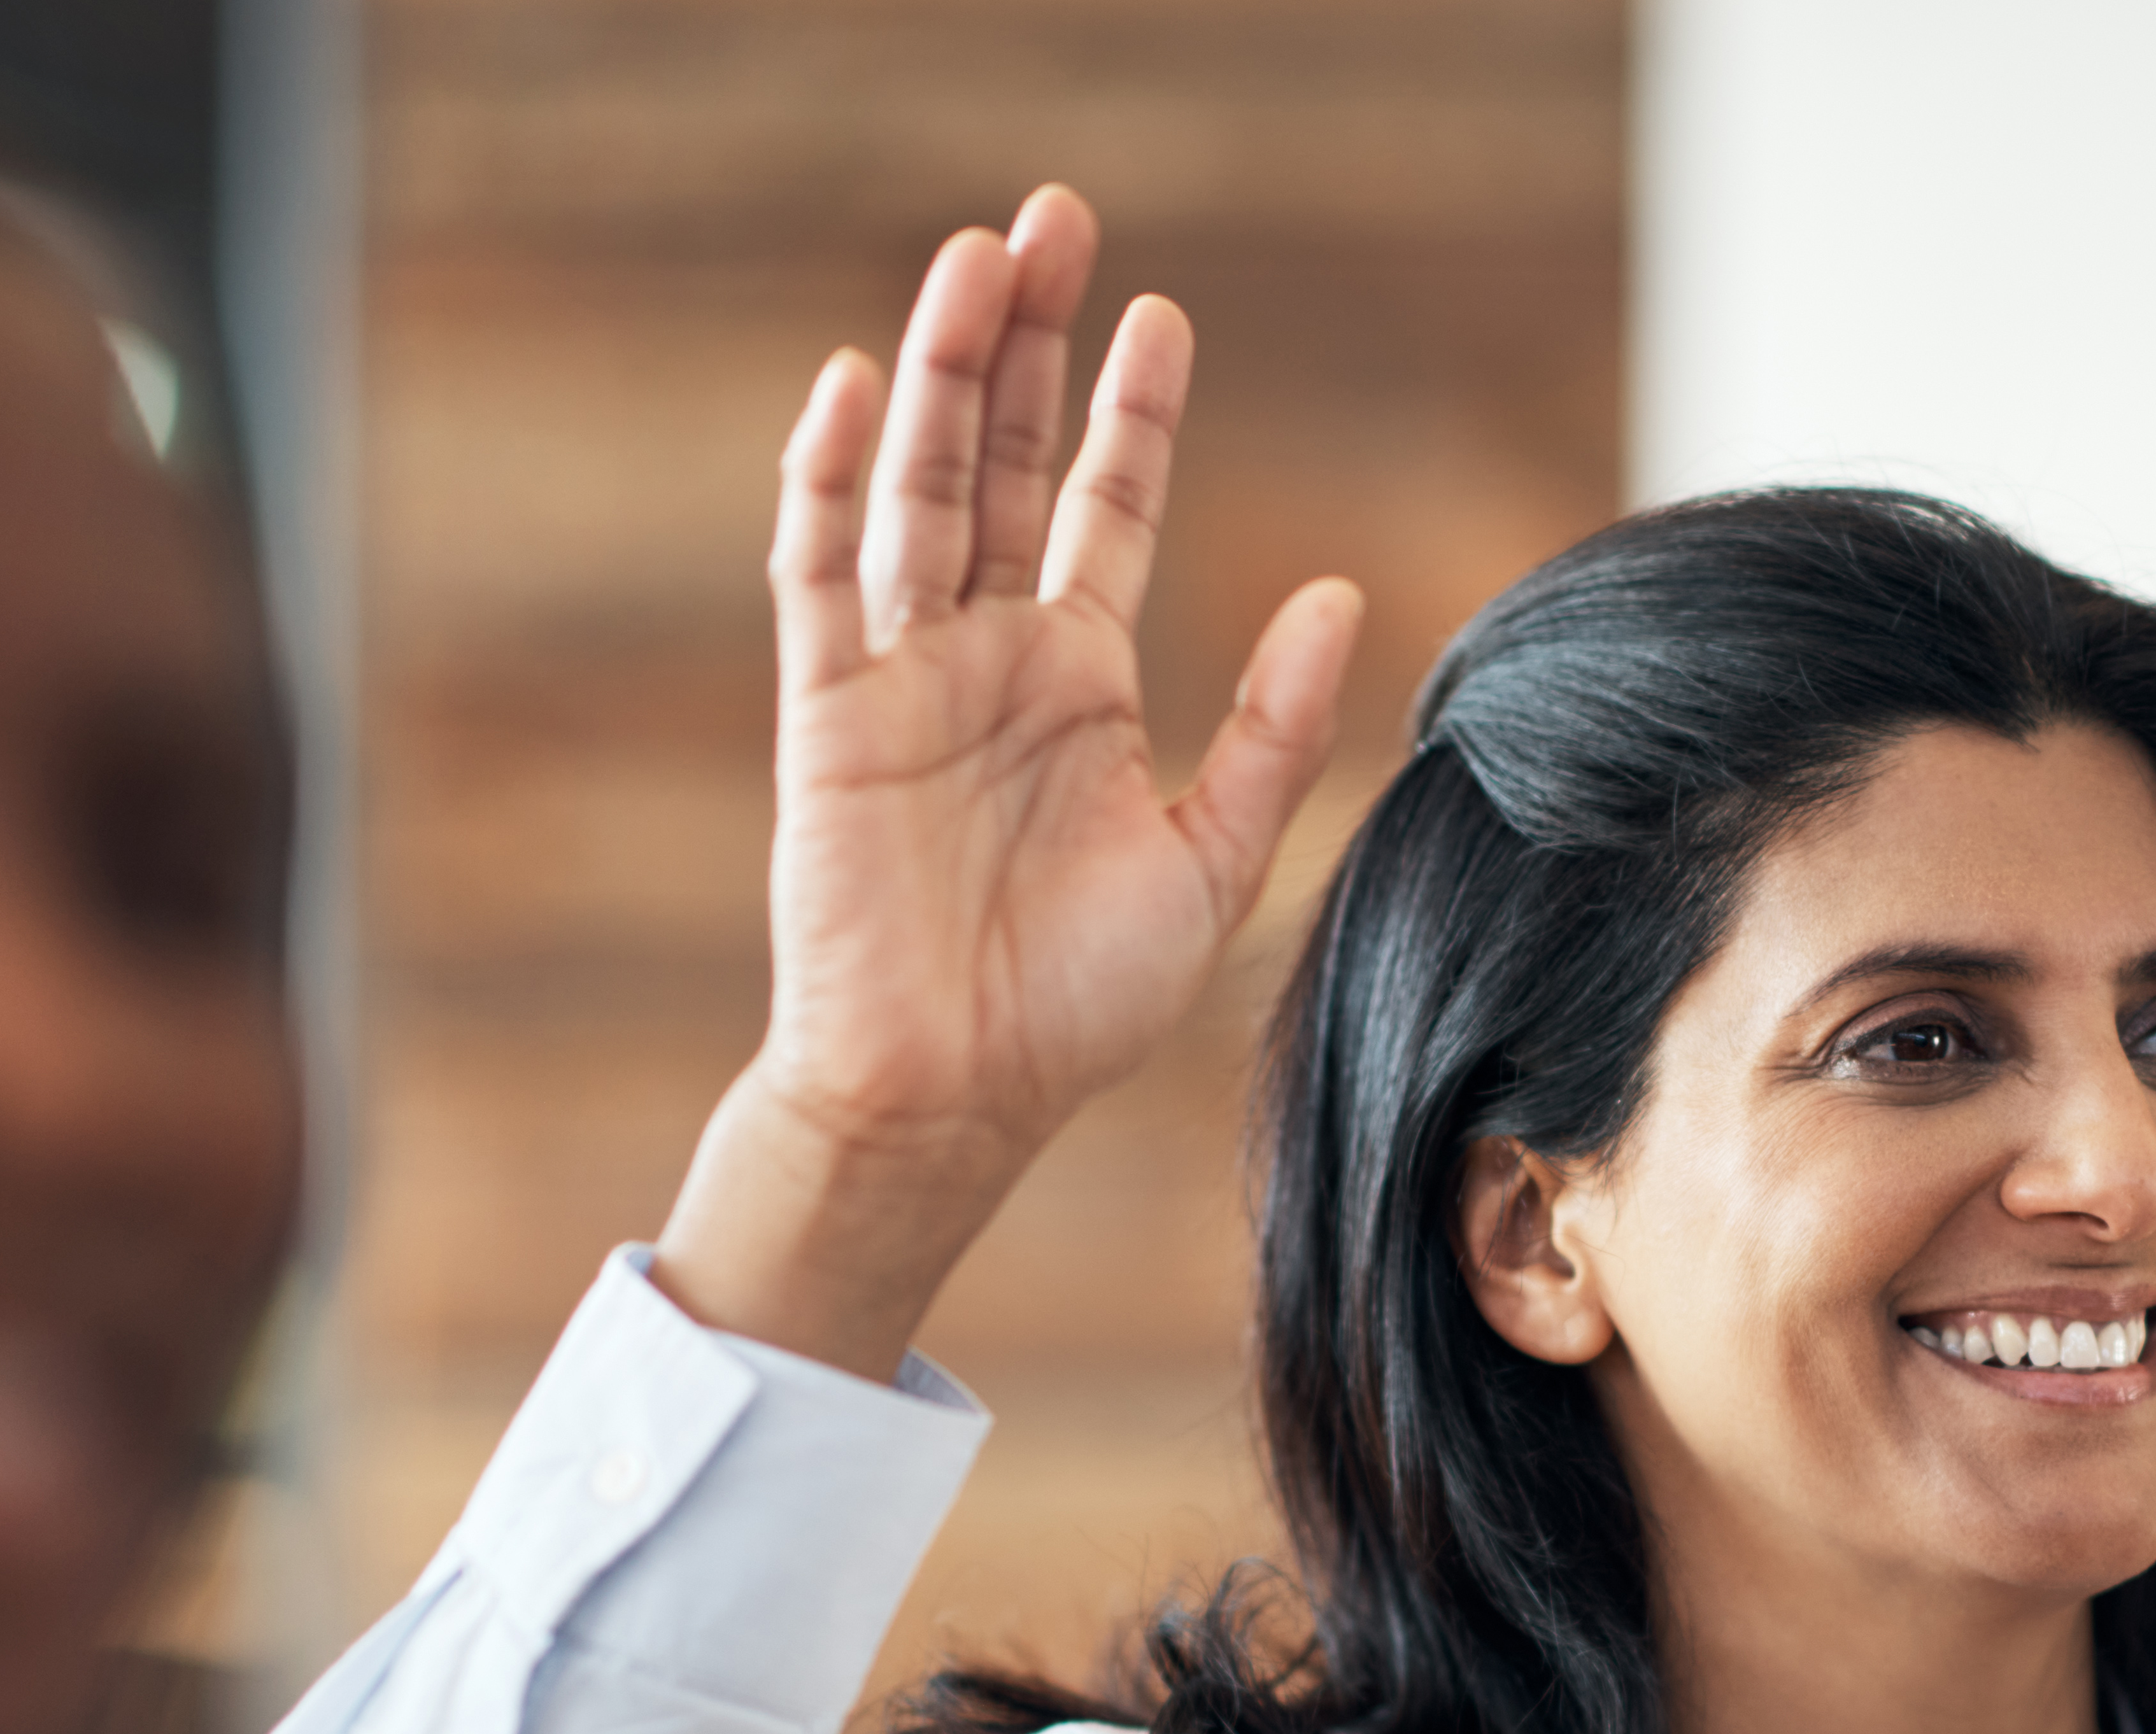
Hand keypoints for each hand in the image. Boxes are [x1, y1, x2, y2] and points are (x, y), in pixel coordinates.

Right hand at [656, 185, 1362, 1377]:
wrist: (958, 1091)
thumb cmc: (1080, 1001)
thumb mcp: (1214, 858)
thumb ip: (1274, 728)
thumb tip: (1335, 591)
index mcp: (1081, 681)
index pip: (1105, 507)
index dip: (1131, 411)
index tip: (1159, 315)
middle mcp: (991, 656)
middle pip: (1008, 462)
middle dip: (1031, 344)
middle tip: (1053, 221)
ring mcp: (904, 674)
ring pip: (922, 487)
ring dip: (945, 374)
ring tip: (975, 261)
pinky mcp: (829, 711)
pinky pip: (821, 574)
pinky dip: (833, 480)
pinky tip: (861, 388)